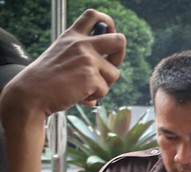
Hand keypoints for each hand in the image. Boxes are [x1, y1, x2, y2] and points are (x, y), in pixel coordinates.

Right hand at [0, 9, 125, 116]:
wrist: (31, 93)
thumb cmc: (45, 79)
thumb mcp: (61, 55)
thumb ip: (82, 57)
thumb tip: (105, 76)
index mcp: (72, 36)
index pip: (93, 16)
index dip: (108, 23)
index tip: (110, 32)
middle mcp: (82, 44)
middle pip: (119, 40)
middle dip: (120, 56)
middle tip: (110, 66)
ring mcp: (88, 59)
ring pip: (114, 73)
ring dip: (104, 84)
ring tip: (84, 87)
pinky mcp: (91, 77)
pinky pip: (105, 90)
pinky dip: (95, 96)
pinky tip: (79, 95)